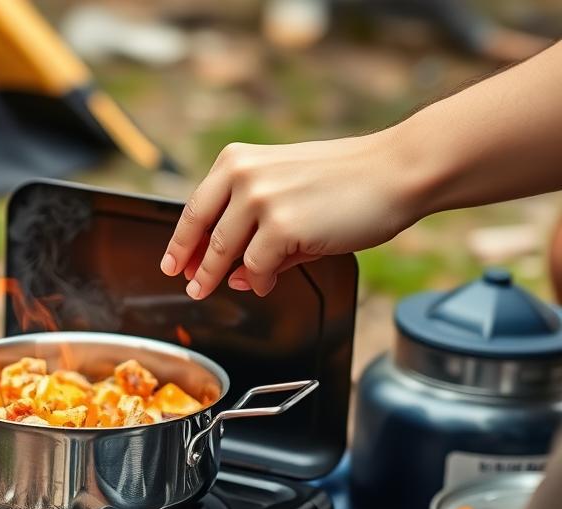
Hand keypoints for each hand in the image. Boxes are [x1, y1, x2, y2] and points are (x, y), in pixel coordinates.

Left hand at [161, 131, 416, 297]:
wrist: (397, 171)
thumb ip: (254, 230)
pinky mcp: (281, 226)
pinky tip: (268, 283)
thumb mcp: (288, 193)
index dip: (181, 241)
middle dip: (195, 266)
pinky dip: (260, 280)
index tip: (172, 262)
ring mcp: (260, 200)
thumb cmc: (349, 181)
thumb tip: (232, 273)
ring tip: (226, 288)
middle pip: (202, 232)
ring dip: (221, 276)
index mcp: (239, 161)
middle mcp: (243, 175)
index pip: (196, 207)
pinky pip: (256, 268)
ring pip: (224, 252)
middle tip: (194, 287)